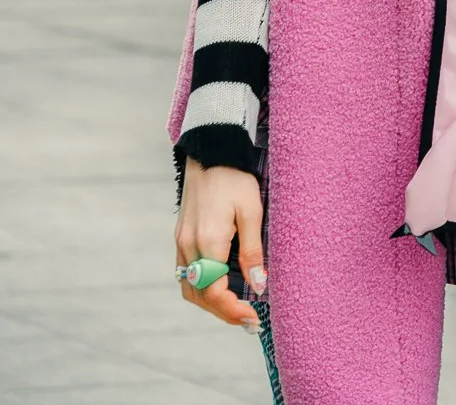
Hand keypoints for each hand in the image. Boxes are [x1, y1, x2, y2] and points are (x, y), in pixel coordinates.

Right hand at [175, 158, 264, 328]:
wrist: (211, 151)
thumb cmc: (235, 178)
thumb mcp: (251, 211)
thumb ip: (253, 252)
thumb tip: (259, 285)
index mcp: (208, 241)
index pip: (214, 292)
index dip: (233, 310)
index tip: (253, 317)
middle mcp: (189, 245)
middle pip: (199, 295)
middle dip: (222, 312)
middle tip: (247, 319)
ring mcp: (181, 241)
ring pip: (189, 287)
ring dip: (210, 302)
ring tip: (235, 306)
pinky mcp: (180, 236)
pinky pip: (185, 272)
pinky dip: (200, 287)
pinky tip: (219, 285)